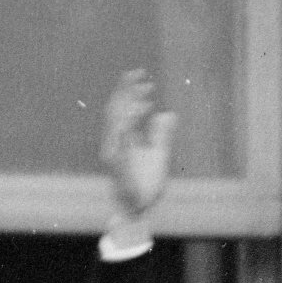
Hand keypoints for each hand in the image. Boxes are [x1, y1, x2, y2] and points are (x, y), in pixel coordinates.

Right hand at [100, 69, 176, 219]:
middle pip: (116, 109)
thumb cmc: (146, 185)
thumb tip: (168, 114)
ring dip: (131, 100)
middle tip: (140, 73)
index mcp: (121, 140)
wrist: (139, 209)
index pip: (121, 109)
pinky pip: (122, 136)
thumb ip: (161, 134)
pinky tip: (144, 108)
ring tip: (147, 88)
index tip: (144, 78)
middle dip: (127, 89)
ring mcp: (113, 152)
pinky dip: (132, 120)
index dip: (130, 92)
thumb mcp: (158, 155)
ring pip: (117, 118)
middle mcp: (113, 143)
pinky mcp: (118, 162)